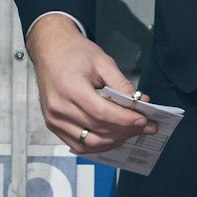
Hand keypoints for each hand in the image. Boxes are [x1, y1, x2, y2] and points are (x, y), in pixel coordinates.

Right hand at [24, 14, 156, 154]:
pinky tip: (113, 137)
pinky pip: (78, 145)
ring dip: (114, 141)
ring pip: (89, 142)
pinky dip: (99, 145)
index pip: (101, 112)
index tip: (144, 120)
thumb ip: (122, 84)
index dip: (125, 119)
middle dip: (126, 131)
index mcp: (70, 88)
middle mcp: (59, 108)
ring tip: (132, 132)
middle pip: (98, 129)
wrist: (50, 51)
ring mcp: (54, 120)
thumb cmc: (75, 53)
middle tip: (146, 127)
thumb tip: (141, 103)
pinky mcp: (53, 126)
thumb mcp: (102, 61)